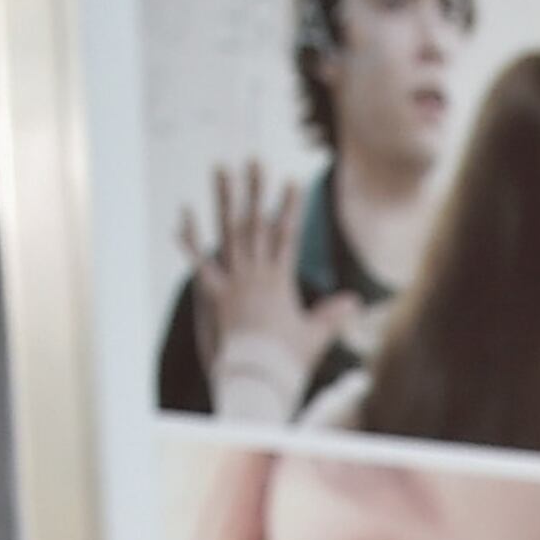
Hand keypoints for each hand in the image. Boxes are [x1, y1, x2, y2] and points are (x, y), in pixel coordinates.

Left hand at [183, 159, 341, 424]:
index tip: (292, 180)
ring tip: (220, 168)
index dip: (290, 206)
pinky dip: (189, 238)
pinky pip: (198, 261)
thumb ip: (332, 316)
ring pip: (228, 232)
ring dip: (223, 198)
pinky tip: (183, 211)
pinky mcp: (213, 295)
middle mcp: (256, 274)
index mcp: (281, 281)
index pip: (287, 234)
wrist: (259, 381)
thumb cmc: (287, 364)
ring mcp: (233, 282)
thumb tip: (357, 301)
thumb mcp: (314, 337)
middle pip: (256, 223)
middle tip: (254, 158)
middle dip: (256, 189)